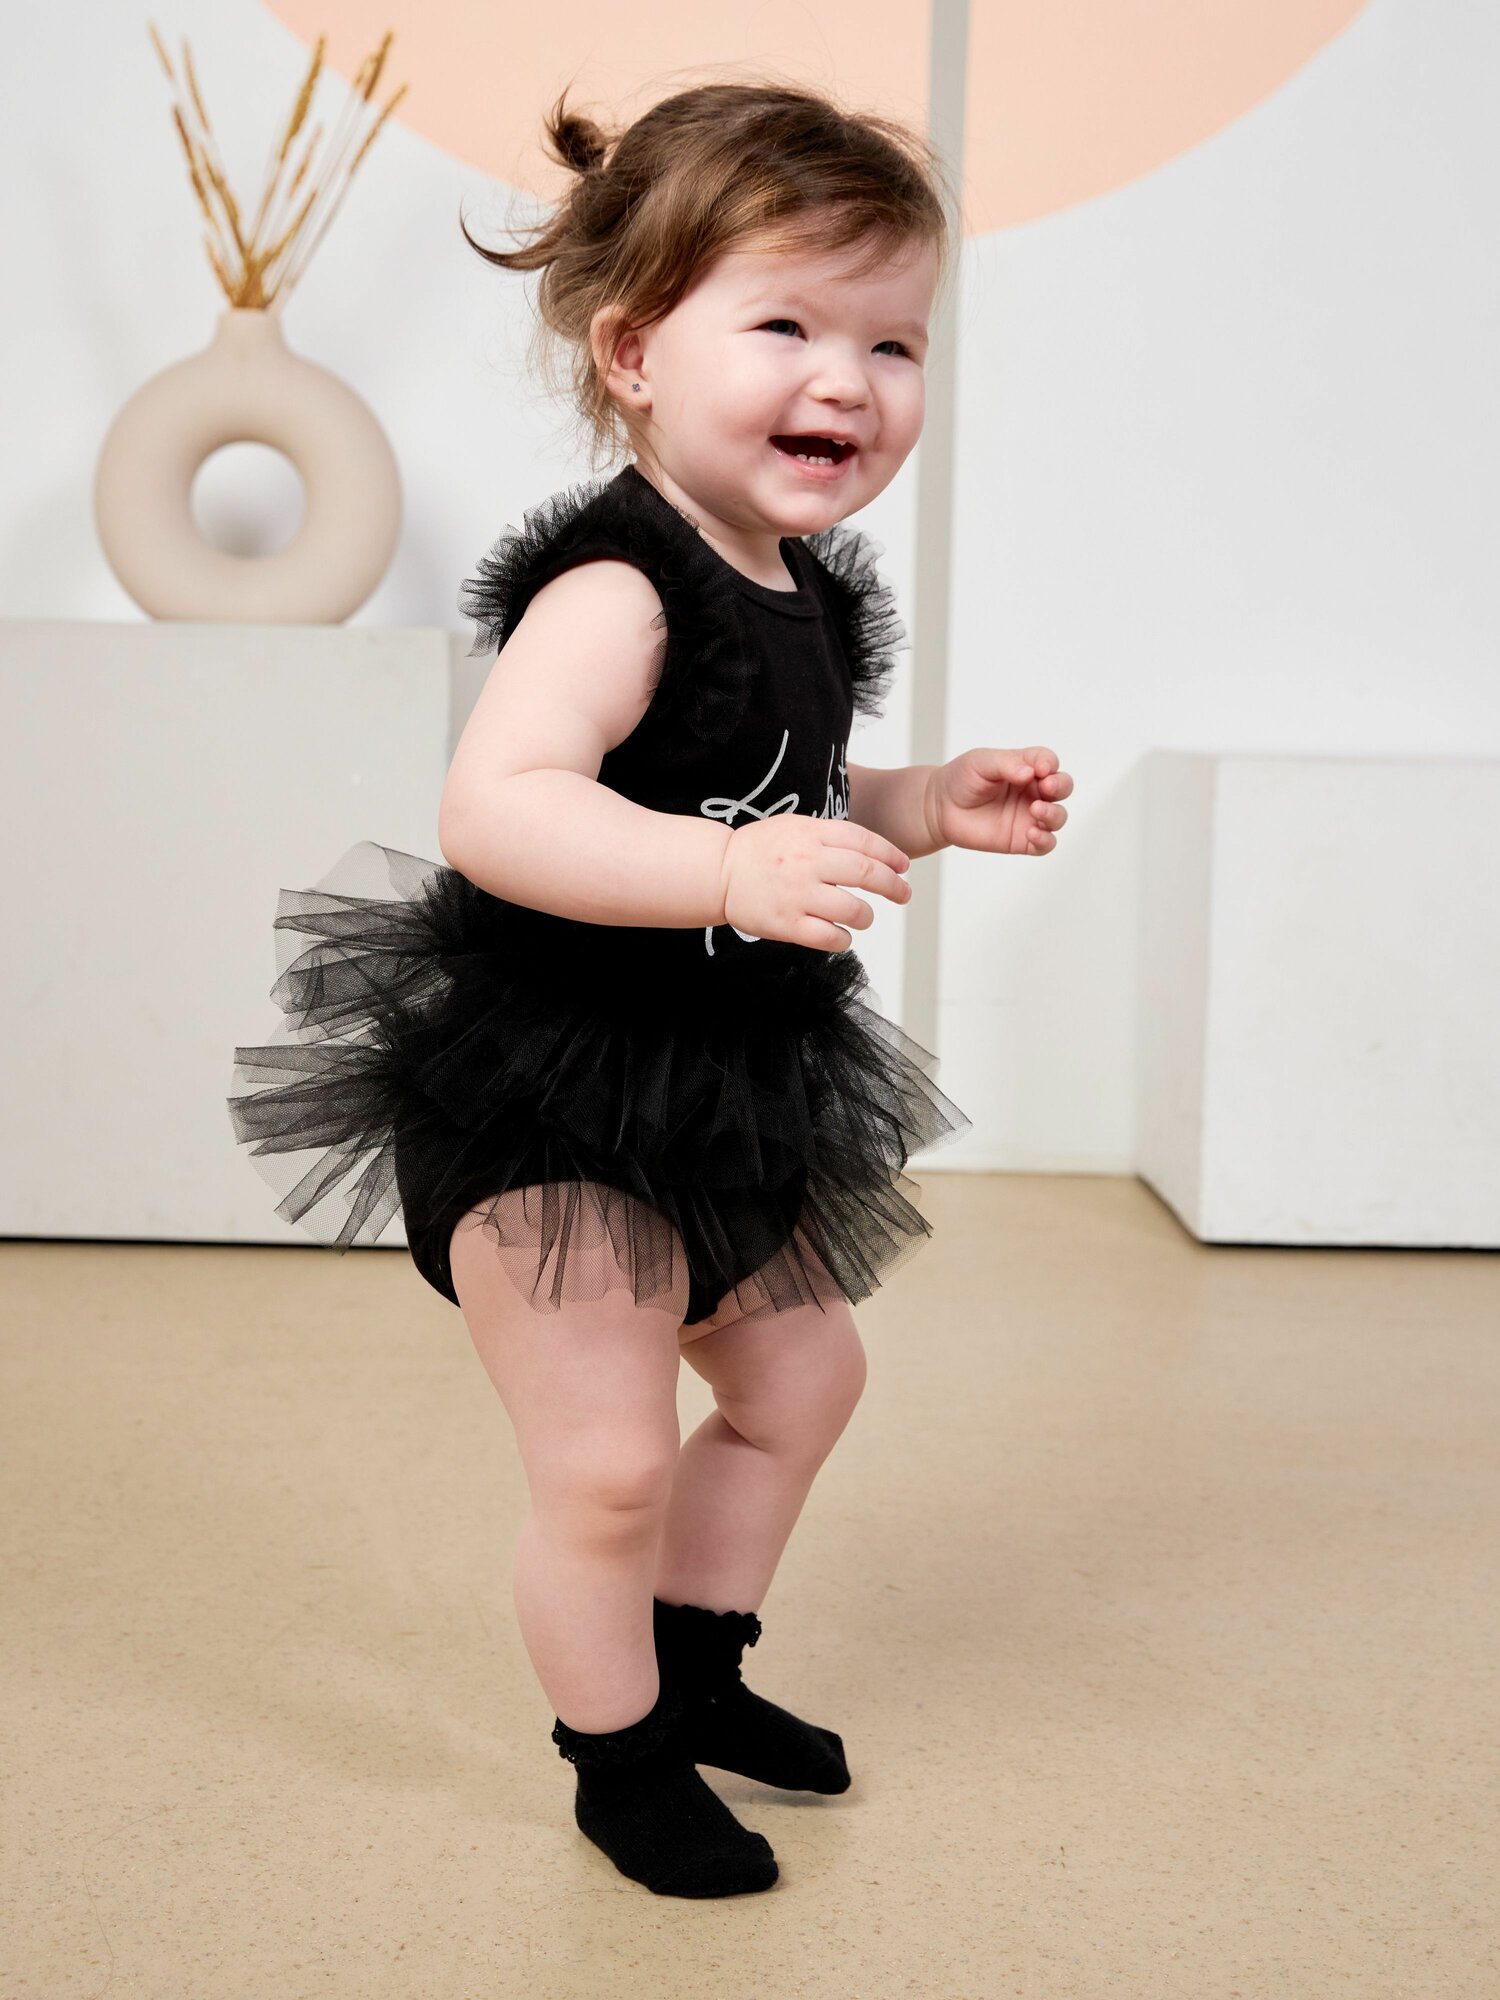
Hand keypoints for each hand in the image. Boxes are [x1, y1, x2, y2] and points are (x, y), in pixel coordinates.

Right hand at [719, 814, 912, 952]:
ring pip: (852, 909)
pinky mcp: (786, 924)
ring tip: (865, 917)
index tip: (902, 866)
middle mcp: (807, 862)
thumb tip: (873, 851)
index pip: (864, 841)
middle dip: (893, 885)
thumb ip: (829, 835)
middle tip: (903, 894)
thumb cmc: (759, 850)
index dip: (890, 854)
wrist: (718, 872)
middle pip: (866, 872)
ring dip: (867, 916)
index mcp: (811, 834)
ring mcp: (797, 894)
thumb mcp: (794, 826)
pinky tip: (842, 935)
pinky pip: (828, 937)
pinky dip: (843, 939)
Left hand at [925, 747, 1072, 855]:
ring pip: (1058, 816)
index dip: (1049, 763)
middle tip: (1046, 787)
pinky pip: (1045, 844)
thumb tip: (1030, 772)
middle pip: (1063, 787)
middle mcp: (1032, 791)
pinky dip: (1045, 840)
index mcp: (1026, 767)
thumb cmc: (962, 779)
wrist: (940, 807)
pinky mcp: (1022, 839)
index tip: (1041, 768)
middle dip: (1060, 786)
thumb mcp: (981, 762)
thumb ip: (1007, 764)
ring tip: (1035, 810)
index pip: (1048, 762)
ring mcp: (1029, 816)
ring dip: (1054, 813)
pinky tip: (1032, 833)